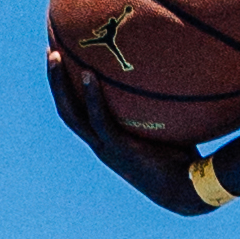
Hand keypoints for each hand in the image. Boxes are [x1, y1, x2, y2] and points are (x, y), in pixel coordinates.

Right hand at [50, 46, 225, 216]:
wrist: (189, 188)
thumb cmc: (183, 156)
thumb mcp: (166, 124)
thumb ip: (160, 103)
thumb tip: (172, 70)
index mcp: (106, 140)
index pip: (77, 113)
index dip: (66, 90)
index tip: (62, 62)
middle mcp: (100, 143)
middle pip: (66, 110)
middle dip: (55, 81)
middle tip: (50, 50)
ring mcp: (106, 147)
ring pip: (72, 114)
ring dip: (61, 85)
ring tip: (56, 56)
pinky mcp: (119, 148)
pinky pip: (99, 119)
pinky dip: (91, 97)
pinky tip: (88, 74)